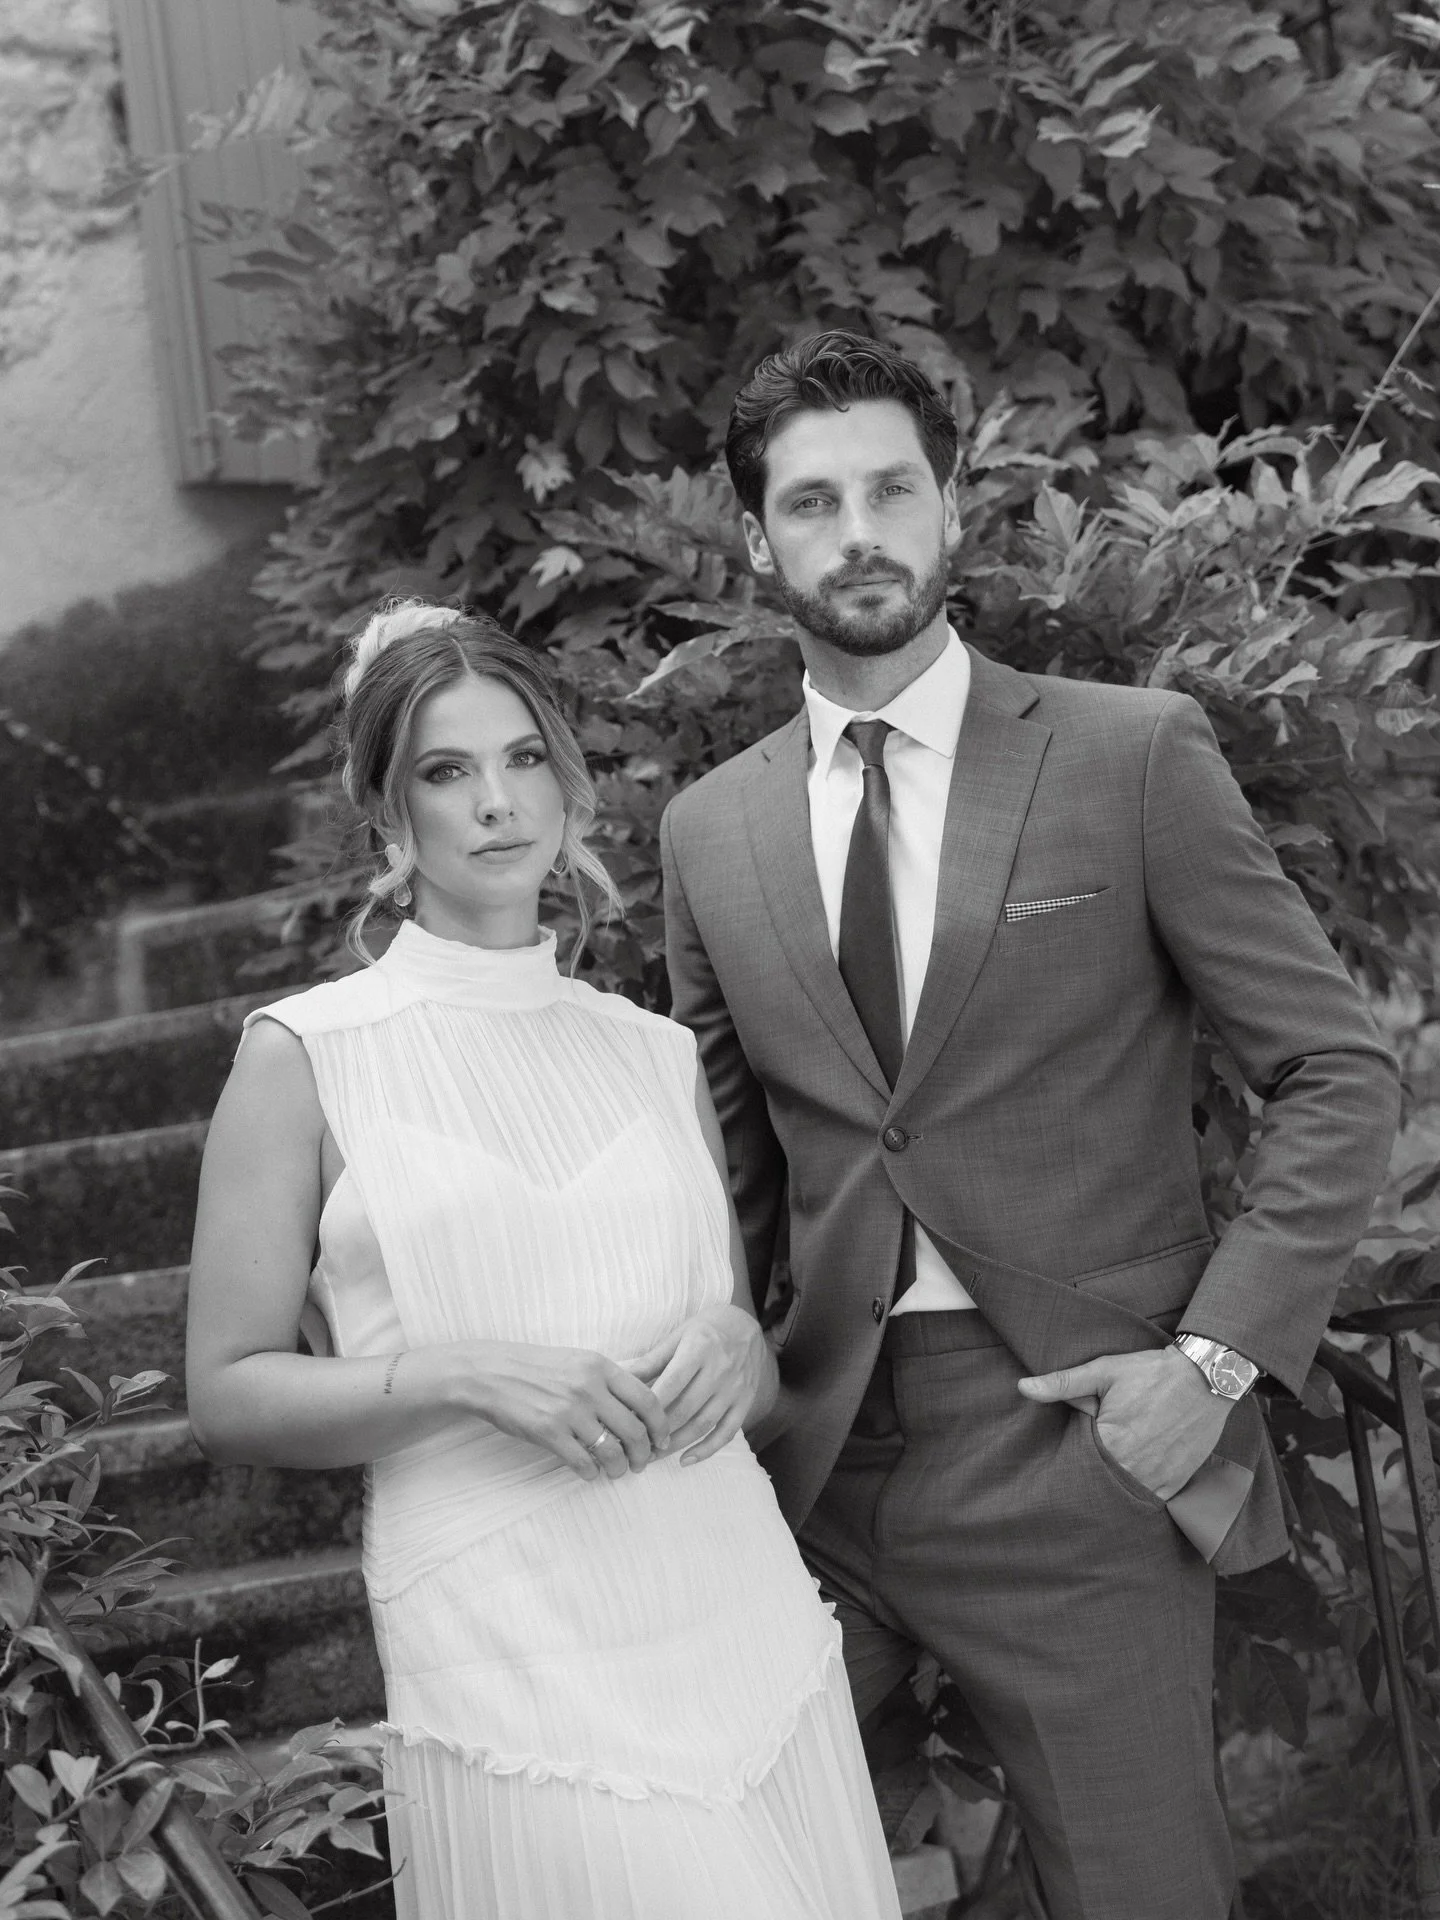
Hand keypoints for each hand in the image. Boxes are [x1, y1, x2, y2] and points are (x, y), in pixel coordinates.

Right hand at [461, 1342, 669, 1480]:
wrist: (490, 1373)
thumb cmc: (536, 1367)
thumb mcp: (578, 1359)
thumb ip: (610, 1377)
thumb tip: (644, 1396)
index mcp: (600, 1366)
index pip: (648, 1399)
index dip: (661, 1425)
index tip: (662, 1440)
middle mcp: (589, 1387)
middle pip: (635, 1430)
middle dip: (644, 1454)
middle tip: (642, 1463)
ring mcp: (569, 1411)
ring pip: (612, 1451)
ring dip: (620, 1468)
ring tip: (617, 1472)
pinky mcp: (548, 1432)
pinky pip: (582, 1462)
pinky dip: (592, 1473)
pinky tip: (590, 1473)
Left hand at [629, 1305, 768, 1465]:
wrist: (748, 1326)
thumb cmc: (706, 1330)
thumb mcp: (678, 1336)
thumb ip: (651, 1360)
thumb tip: (619, 1376)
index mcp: (699, 1348)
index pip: (671, 1384)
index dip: (649, 1407)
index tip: (628, 1422)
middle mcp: (720, 1370)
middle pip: (685, 1409)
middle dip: (658, 1431)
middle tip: (634, 1445)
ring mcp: (735, 1389)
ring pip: (703, 1424)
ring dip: (676, 1445)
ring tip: (652, 1456)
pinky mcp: (746, 1402)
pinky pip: (727, 1432)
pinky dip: (707, 1450)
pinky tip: (685, 1460)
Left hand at [1017, 1347, 1231, 1501]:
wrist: (1206, 1378)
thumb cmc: (1150, 1373)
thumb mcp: (1104, 1371)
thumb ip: (1062, 1383)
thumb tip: (1023, 1387)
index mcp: (1111, 1442)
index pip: (1078, 1465)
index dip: (1071, 1461)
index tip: (1068, 1457)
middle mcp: (1134, 1467)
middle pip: (1101, 1484)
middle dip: (1091, 1478)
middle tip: (1087, 1470)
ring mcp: (1158, 1479)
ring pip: (1125, 1495)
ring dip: (1115, 1488)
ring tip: (1108, 1476)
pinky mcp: (1177, 1482)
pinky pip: (1151, 1499)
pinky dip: (1139, 1493)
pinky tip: (1131, 1481)